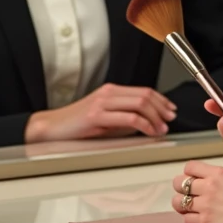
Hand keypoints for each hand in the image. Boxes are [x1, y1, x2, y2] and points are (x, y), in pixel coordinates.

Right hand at [25, 83, 176, 142]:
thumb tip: (148, 122)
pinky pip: (129, 118)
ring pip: (140, 104)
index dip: (161, 100)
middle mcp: (108, 93)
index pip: (144, 90)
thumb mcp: (105, 117)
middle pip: (145, 95)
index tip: (170, 110)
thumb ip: (124, 116)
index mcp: (111, 91)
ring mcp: (102, 103)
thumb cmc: (77, 125)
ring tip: (161, 128)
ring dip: (155, 117)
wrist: (51, 128)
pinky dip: (144, 125)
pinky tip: (149, 132)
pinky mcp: (97, 115)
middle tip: (170, 119)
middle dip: (162, 107)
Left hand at [172, 161, 222, 222]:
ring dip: (181, 206)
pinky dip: (190, 221)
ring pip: (178, 202)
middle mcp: (209, 186)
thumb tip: (209, 184)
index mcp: (218, 173)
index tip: (191, 180)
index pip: (189, 166)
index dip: (188, 174)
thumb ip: (220, 180)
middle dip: (181, 189)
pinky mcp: (205, 222)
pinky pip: (186, 220)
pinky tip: (198, 220)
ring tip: (188, 208)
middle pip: (178, 183)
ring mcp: (205, 204)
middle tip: (187, 195)